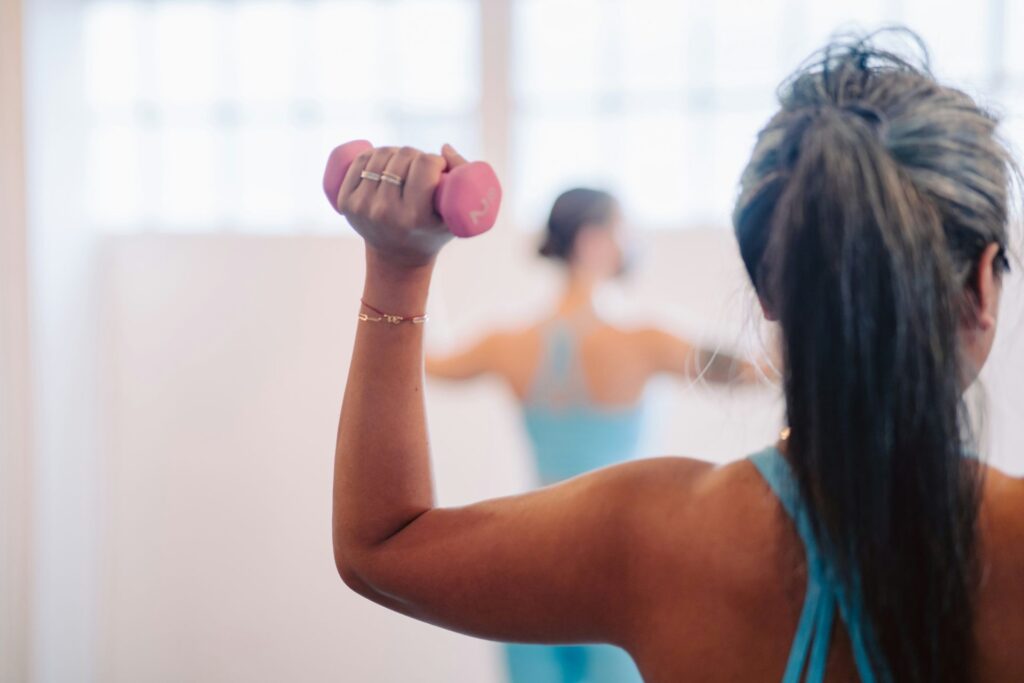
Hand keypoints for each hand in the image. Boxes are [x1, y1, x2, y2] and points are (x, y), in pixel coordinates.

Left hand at [337, 144, 466, 268]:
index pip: (425, 164)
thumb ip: (464, 177)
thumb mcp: (456, 216)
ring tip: (404, 166)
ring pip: (381, 154)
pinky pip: (359, 161)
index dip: (436, 161)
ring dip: (396, 152)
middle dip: (417, 156)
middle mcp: (385, 212)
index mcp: (413, 217)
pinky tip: (383, 161)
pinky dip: (372, 154)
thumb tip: (443, 148)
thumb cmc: (432, 233)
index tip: (439, 170)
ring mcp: (362, 207)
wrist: (396, 259)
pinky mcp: (346, 203)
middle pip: (404, 155)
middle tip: (421, 169)